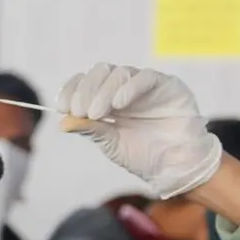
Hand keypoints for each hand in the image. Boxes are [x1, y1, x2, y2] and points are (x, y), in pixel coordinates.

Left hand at [57, 63, 222, 198]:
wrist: (177, 167)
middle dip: (86, 91)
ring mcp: (145, 85)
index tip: (62, 107)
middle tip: (81, 111)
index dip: (71, 90)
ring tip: (98, 114)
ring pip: (119, 73)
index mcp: (108, 99)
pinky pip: (145, 77)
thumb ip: (90, 129)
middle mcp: (124, 88)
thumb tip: (62, 123)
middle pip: (99, 72)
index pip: (85, 82)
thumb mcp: (111, 144)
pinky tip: (118, 105)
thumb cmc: (145, 156)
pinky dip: (129, 88)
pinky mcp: (166, 84)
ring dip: (103, 91)